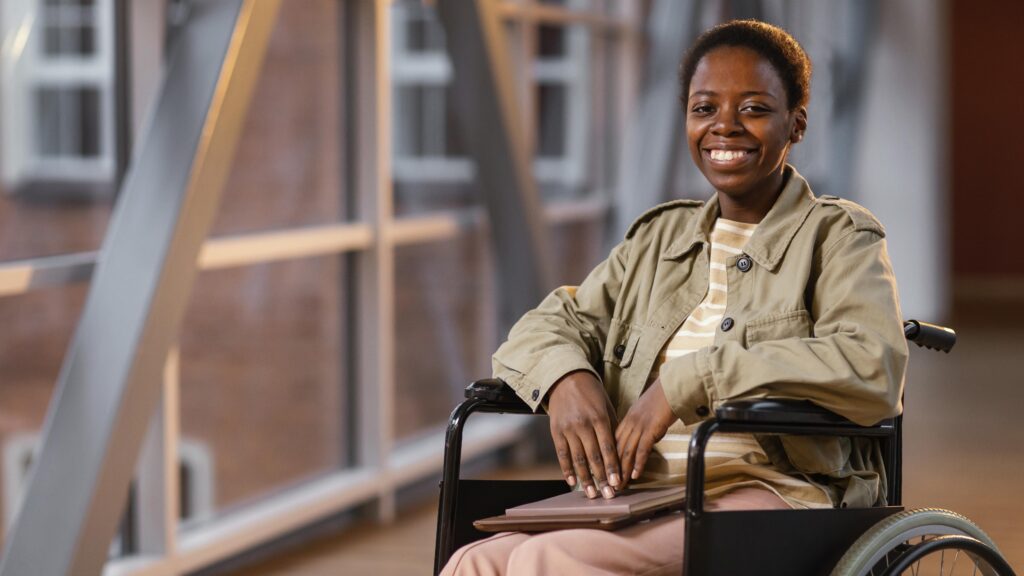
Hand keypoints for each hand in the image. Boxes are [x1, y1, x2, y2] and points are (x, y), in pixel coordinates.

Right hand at [546, 371, 621, 498]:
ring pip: (577, 459)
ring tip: (592, 493)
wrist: (565, 378)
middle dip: (601, 478)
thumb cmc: (591, 392)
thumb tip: (620, 450)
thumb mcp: (606, 406)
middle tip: (608, 495)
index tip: (617, 482)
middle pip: (593, 457)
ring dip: (585, 478)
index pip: (607, 447)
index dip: (612, 467)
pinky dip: (567, 469)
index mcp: (599, 418)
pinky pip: (562, 454)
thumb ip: (612, 427)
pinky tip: (572, 482)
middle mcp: (583, 425)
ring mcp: (568, 429)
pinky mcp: (556, 431)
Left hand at [615, 380, 676, 484]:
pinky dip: (638, 463)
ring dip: (622, 471)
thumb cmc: (662, 399)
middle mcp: (630, 424)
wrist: (672, 388)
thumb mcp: (645, 413)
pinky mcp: (651, 429)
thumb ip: (641, 427)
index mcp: (627, 420)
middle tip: (608, 485)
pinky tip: (635, 475)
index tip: (605, 472)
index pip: (613, 443)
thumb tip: (643, 442)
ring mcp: (639, 426)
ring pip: (626, 452)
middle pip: (617, 450)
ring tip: (619, 486)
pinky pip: (642, 449)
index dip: (608, 459)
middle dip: (612, 470)